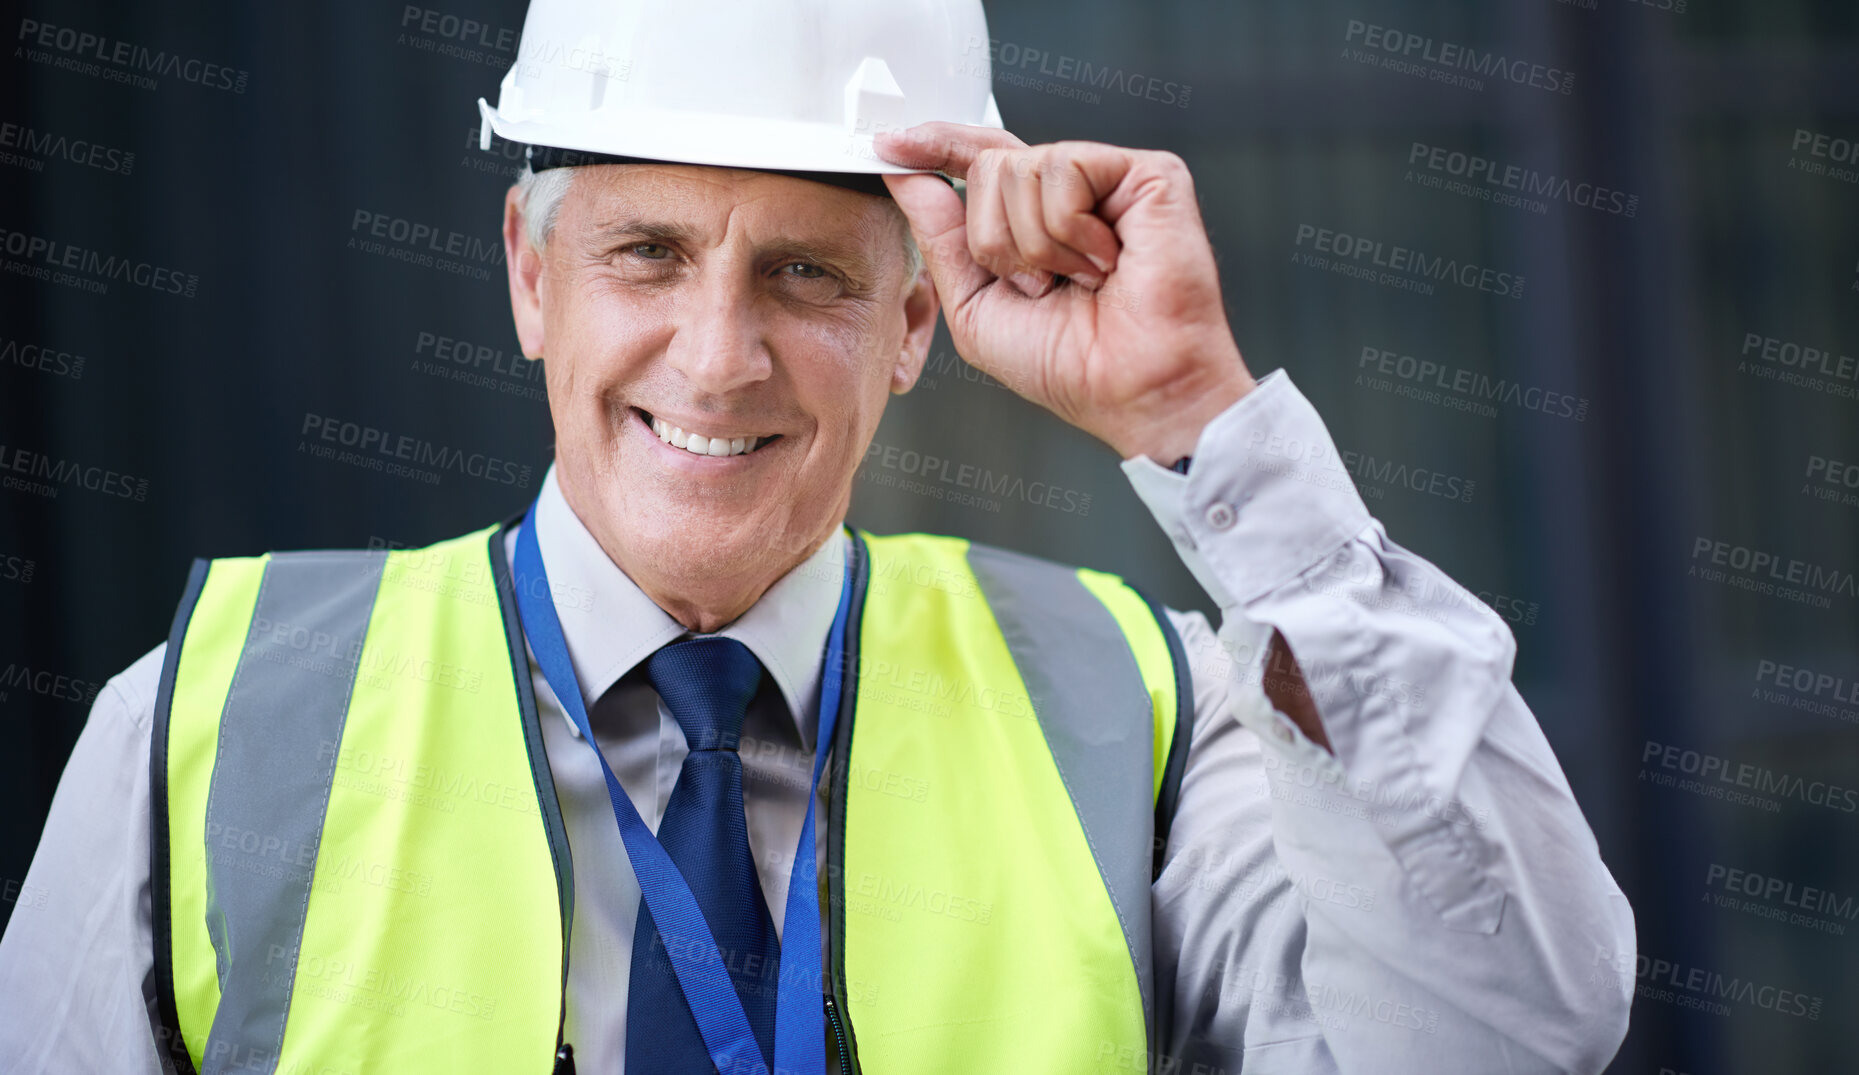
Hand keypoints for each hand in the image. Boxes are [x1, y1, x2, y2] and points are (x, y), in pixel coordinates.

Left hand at [876, 122, 1255, 463]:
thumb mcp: (975, 305)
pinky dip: (1069, 230)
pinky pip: (1064, 168)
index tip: (888, 144)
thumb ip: (941, 237)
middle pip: (988, 166)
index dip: (935, 145)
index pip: (979, 162)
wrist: (1132, 389)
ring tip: (1080, 280)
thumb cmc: (1069, 365)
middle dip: (994, 241)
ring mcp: (1111, 179)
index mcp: (1034, 221)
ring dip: (1035, 245)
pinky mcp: (1148, 174)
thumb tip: (904, 175)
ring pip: (1020, 167)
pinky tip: (1106, 263)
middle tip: (1041, 287)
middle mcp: (1073, 193)